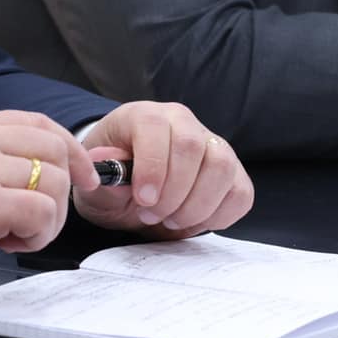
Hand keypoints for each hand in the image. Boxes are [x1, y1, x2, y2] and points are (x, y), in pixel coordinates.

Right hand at [0, 110, 93, 307]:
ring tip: (15, 236)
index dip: (69, 150)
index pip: (36, 123)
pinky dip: (36, 235)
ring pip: (54, 182)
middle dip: (67, 187)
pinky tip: (5, 244)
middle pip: (55, 147)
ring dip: (48, 219)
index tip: (82, 176)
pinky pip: (41, 212)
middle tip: (46, 220)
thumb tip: (20, 179)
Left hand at [71, 101, 253, 240]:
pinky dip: (219, 215)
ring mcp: (212, 144)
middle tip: (151, 216)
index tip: (143, 200)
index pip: (155, 127)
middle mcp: (182, 122)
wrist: (132, 194)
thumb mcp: (97, 185)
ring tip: (171, 220)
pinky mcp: (233, 172)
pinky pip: (241, 192)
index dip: (152, 166)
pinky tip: (193, 221)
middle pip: (192, 147)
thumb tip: (110, 164)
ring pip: (222, 166)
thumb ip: (102, 176)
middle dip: (173, 192)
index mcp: (144, 116)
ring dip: (197, 205)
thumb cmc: (114, 184)